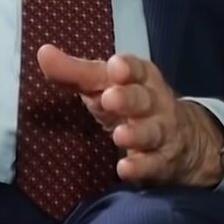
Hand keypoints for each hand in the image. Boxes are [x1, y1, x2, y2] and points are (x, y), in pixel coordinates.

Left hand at [37, 45, 223, 187]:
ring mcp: (161, 132)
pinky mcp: (162, 161)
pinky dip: (141, 167)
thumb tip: (42, 53)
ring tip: (118, 135)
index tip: (115, 66)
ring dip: (136, 133)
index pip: (136, 69)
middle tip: (109, 98)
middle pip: (142, 99)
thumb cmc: (130, 103)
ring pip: (151, 131)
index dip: (127, 68)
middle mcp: (154, 102)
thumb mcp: (105, 84)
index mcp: (141, 78)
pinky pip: (153, 164)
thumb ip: (75, 72)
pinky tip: (124, 170)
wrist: (181, 139)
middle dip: (128, 98)